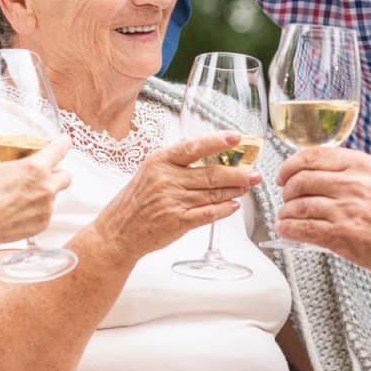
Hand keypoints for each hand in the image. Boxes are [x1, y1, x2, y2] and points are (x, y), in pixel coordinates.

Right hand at [0, 136, 72, 246]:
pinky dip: (37, 211)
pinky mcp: (43, 224)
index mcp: (35, 168)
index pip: (61, 148)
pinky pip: (46, 214)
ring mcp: (46, 207)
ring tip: (25, 196)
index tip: (62, 141)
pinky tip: (21, 211)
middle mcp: (46, 187)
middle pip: (66, 175)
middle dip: (58, 173)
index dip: (63, 143)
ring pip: (55, 196)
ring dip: (46, 194)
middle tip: (44, 174)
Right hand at [94, 131, 261, 258]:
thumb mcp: (149, 173)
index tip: (237, 138)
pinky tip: (234, 206)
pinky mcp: (176, 222)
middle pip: (210, 173)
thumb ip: (176, 164)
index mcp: (159, 162)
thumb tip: (209, 156)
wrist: (117, 232)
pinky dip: (223, 210)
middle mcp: (166, 179)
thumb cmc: (135, 202)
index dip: (217, 142)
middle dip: (237, 172)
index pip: (193, 147)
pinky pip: (207, 214)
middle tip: (254, 172)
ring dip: (234, 191)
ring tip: (247, 187)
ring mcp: (172, 201)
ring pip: (212, 193)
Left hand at [274, 148, 370, 284]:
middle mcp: (354, 184)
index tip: (285, 174)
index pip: (313, 156)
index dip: (290, 165)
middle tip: (287, 197)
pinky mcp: (342, 235)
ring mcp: (347, 210)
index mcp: (363, 166)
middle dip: (287, 190)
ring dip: (286, 212)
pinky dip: (288, 229)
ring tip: (285, 217)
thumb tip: (319, 170)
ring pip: (298, 205)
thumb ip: (353, 172)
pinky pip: (303, 228)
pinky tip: (286, 229)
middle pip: (301, 179)